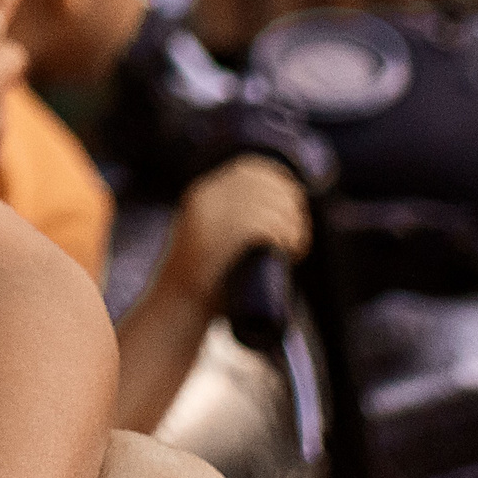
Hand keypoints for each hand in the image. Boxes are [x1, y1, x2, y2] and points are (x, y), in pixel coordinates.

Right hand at [158, 155, 310, 305]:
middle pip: (264, 185)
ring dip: (292, 225)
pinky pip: (262, 225)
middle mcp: (204, 199)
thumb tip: (280, 208)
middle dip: (291, 205)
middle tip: (299, 233)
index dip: (280, 180)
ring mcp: (208, 218)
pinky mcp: (216, 238)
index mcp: (202, 194)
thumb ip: (234, 219)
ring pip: (268, 206)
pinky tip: (289, 249)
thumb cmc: (206, 282)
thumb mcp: (214, 237)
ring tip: (296, 246)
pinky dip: (284, 235)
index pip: (249, 169)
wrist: (178, 308)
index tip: (295, 203)